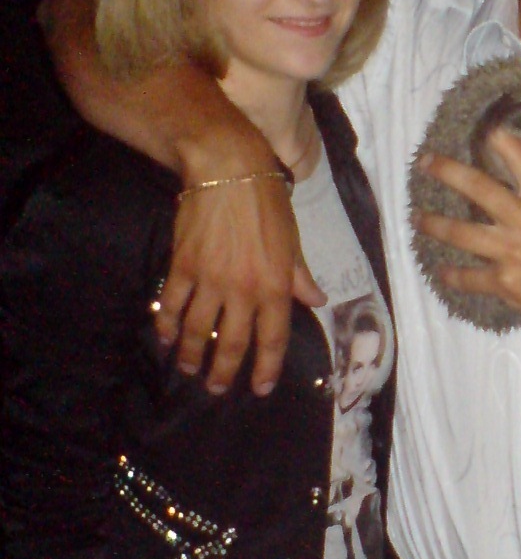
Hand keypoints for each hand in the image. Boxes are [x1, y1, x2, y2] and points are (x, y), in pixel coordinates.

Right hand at [156, 176, 323, 396]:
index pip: (273, 338)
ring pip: (197, 331)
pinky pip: (172, 305)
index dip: (267, 368)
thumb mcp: (292, 240)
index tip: (260, 388)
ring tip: (188, 368)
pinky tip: (164, 336)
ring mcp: (210, 280)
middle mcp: (243, 290)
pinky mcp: (182, 267)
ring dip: (190, 355)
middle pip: (231, 343)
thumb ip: (300, 275)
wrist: (228, 169)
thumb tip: (317, 300)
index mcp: (276, 285)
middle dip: (223, 372)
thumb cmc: (267, 202)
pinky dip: (165, 324)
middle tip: (215, 389)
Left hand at [414, 130, 520, 347]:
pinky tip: (442, 269)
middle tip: (425, 162)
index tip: (485, 132)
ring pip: (460, 233)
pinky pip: (468, 276)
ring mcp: (512, 252)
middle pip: (479, 188)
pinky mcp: (504, 282)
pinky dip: (452, 274)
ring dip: (434, 224)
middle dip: (447, 171)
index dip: (502, 141)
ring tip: (418, 218)